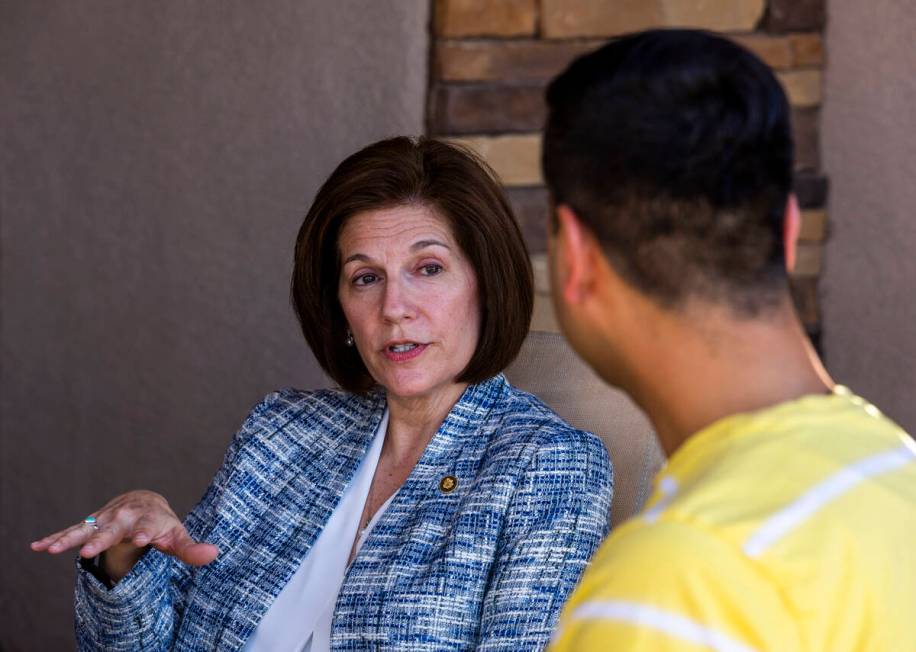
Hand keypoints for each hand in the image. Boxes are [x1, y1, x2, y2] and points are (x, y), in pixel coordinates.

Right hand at [30, 490, 218, 580]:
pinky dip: (55, 538)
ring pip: (86, 529)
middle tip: (87, 551)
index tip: (144, 540)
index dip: (147, 533)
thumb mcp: (178, 537)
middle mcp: (124, 518)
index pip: (148, 527)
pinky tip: (36, 546)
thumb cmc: (163, 524)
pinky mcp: (91, 525)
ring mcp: (105, 521)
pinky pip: (71, 532)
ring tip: (51, 550)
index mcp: (148, 520)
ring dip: (69, 538)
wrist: (145, 503)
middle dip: (101, 538)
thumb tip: (214, 554)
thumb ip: (192, 548)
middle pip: (112, 528)